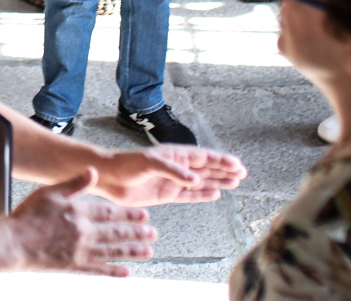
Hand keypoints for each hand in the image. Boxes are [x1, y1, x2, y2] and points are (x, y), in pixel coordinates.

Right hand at [5, 169, 155, 275]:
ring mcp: (81, 250)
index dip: (130, 214)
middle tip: (153, 234)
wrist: (13, 242)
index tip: (144, 215)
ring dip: (132, 251)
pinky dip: (113, 271)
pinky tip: (126, 273)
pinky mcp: (74, 265)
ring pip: (112, 250)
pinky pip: (98, 269)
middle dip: (137, 233)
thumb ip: (75, 183)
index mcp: (80, 211)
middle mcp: (85, 232)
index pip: (111, 212)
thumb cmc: (28, 216)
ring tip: (147, 251)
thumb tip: (94, 171)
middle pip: (117, 232)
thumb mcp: (51, 192)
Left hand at [90, 145, 246, 205]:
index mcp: (174, 155)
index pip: (203, 157)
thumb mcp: (149, 163)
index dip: (220, 161)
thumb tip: (196, 180)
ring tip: (235, 184)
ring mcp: (171, 181)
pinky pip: (188, 196)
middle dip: (224, 170)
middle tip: (243, 174)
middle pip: (205, 169)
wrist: (108, 178)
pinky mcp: (165, 194)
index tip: (237, 165)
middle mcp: (176, 167)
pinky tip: (215, 195)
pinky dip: (202, 195)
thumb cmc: (126, 164)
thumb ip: (173, 171)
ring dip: (217, 182)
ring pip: (200, 182)